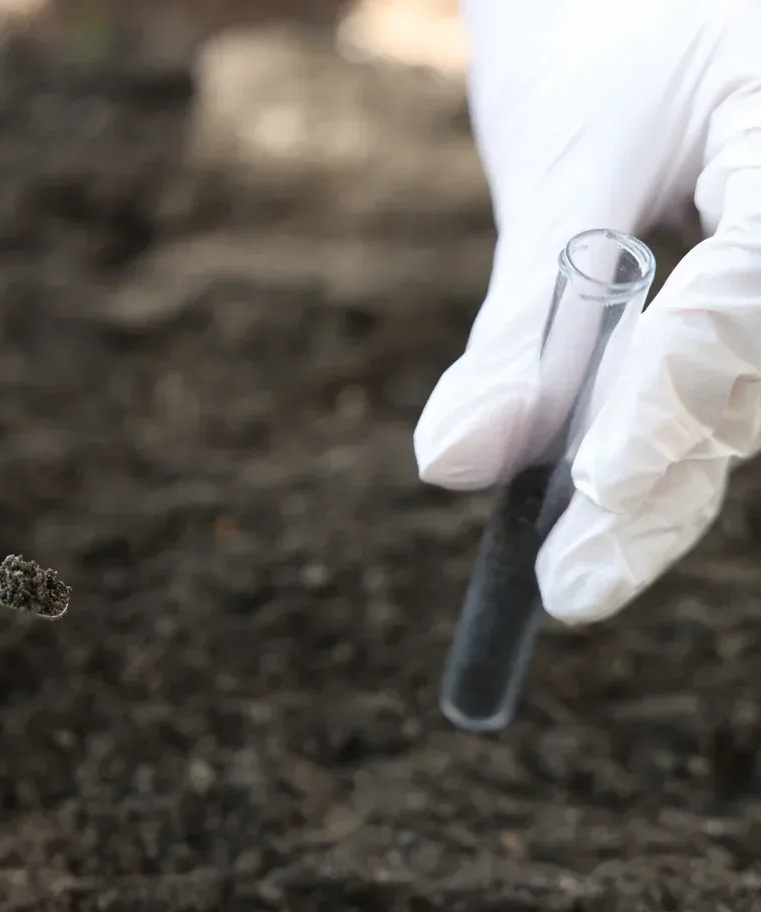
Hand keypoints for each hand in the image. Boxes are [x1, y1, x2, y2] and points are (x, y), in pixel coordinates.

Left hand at [414, 0, 760, 622]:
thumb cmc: (602, 37)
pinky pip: (729, 377)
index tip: (588, 490)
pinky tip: (605, 510)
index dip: (671, 398)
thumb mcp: (561, 164)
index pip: (752, 292)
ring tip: (573, 563)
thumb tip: (453, 465)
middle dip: (656, 478)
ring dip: (655, 476)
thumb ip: (523, 322)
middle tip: (567, 584)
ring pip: (744, 394)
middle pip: (754, 373)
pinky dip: (658, 436)